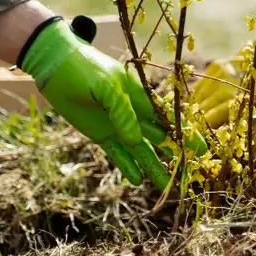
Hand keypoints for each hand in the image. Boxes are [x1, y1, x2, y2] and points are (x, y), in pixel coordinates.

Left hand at [21, 18, 205, 189]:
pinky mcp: (102, 134)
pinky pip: (118, 155)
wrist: (56, 67)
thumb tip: (136, 141)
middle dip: (176, 154)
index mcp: (140, 97)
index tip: (200, 150)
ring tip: (165, 188)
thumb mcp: (103, 86)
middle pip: (161, 138)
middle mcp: (134, 114)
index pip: (169, 118)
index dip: (185, 133)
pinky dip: (128, 167)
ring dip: (153, 168)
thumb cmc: (83, 68)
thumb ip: (121, 111)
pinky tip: (137, 181)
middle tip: (190, 173)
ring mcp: (119, 126)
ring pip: (141, 151)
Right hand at [191, 18, 255, 143]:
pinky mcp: (216, 65)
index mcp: (238, 98)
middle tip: (190, 139)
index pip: (210, 119)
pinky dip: (195, 98)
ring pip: (196, 97)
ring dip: (193, 112)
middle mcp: (224, 83)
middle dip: (195, 125)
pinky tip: (194, 109)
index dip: (202, 133)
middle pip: (200, 109)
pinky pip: (199, 86)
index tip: (196, 145)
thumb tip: (242, 157)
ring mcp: (218, 72)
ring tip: (189, 126)